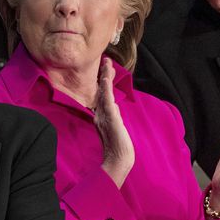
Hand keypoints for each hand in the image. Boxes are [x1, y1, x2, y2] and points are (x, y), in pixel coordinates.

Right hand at [96, 58, 134, 187]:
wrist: (118, 158)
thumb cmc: (118, 146)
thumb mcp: (116, 128)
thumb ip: (113, 117)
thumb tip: (114, 107)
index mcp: (101, 116)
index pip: (102, 95)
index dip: (104, 82)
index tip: (105, 70)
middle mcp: (100, 114)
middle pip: (101, 90)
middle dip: (104, 75)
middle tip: (106, 60)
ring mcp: (104, 115)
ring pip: (103, 92)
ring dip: (105, 77)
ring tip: (106, 64)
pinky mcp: (110, 118)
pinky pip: (106, 100)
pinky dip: (106, 89)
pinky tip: (106, 79)